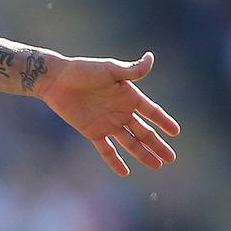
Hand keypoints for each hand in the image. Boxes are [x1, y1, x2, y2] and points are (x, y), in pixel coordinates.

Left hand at [39, 51, 179, 175]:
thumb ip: (131, 70)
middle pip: (144, 132)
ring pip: (130, 142)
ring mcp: (107, 123)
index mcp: (128, 96)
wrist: (55, 79)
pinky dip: (114, 160)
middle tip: (171, 159)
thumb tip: (151, 58)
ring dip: (143, 154)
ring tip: (157, 165)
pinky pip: (106, 149)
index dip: (163, 121)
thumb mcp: (109, 70)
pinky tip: (125, 172)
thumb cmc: (82, 70)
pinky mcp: (92, 131)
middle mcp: (120, 111)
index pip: (151, 112)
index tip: (175, 132)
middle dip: (157, 145)